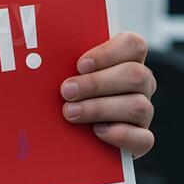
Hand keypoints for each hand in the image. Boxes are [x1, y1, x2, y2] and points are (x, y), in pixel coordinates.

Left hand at [60, 32, 155, 157]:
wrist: (72, 131)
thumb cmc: (69, 91)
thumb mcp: (66, 70)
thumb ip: (63, 58)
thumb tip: (38, 50)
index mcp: (127, 59)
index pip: (134, 44)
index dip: (109, 53)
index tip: (80, 64)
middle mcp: (141, 83)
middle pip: (136, 75)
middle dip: (97, 83)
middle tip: (67, 90)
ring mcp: (144, 112)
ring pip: (139, 106)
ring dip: (100, 108)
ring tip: (71, 112)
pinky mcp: (142, 139)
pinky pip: (144, 138)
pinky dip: (120, 134)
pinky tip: (97, 131)